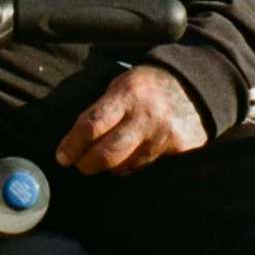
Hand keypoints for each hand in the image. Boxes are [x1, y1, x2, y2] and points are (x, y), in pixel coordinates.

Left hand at [55, 64, 206, 174]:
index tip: (62, 157)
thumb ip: (102, 110)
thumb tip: (75, 141)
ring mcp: (164, 135)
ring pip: (126, 166)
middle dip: (87, 164)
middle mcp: (146, 115)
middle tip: (81, 164)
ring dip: (113, 166)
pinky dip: (135, 166)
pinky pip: (146, 169)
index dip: (72, 145)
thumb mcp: (122, 85)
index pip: (91, 124)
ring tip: (112, 155)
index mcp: (127, 93)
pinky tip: (135, 155)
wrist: (193, 86)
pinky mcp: (179, 151)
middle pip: (107, 154)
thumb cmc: (147, 87)